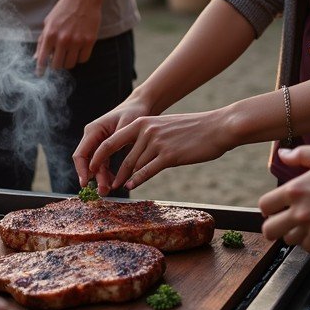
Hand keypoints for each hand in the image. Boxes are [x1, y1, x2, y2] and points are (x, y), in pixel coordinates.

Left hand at [34, 0, 102, 74]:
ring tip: (69, 52)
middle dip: (56, 64)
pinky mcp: (89, 41)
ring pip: (71, 64)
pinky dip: (80, 57)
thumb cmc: (64, 8)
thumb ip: (42, 40)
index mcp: (50, 34)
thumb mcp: (49, 22)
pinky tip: (79, 50)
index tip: (40, 74)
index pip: (42, 59)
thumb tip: (36, 58)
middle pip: (57, 65)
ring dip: (68, 61)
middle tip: (59, 58)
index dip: (40, 69)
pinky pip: (83, 59)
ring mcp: (77, 41)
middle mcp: (62, 39)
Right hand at [73, 92, 156, 192]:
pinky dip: (107, 173)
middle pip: (87, 161)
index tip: (85, 184)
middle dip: (94, 177)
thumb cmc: (134, 112)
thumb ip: (117, 141)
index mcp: (93, 130)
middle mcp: (92, 136)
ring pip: (95, 164)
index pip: (81, 154)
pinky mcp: (105, 147)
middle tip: (103, 191)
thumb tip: (106, 157)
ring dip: (100, 177)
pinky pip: (102, 163)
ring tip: (108, 190)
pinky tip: (113, 182)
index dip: (81, 170)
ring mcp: (98, 142)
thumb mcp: (127, 125)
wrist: (140, 106)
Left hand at [85, 110, 231, 193]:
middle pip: (120, 155)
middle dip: (109, 171)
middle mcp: (146, 130)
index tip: (92, 167)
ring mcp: (157, 143)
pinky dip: (137, 180)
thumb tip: (136, 154)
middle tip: (103, 183)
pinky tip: (131, 186)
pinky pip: (147, 171)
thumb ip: (148, 137)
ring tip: (116, 187)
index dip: (100, 156)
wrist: (217, 128)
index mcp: (143, 122)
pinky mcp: (169, 156)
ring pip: (133, 165)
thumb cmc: (193, 130)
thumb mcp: (165, 127)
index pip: (112, 140)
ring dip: (123, 179)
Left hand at [259, 143, 309, 266]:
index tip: (277, 209)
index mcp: (296, 191)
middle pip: (271, 232)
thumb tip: (283, 155)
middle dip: (278, 229)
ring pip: (298, 245)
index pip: (265, 206)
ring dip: (306, 240)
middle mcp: (301, 214)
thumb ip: (302, 154)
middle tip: (289, 226)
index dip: (269, 208)